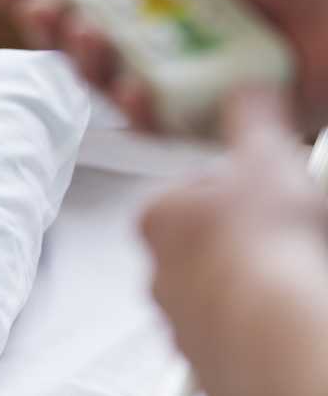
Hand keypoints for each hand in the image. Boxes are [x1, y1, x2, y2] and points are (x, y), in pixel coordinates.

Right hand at [0, 0, 327, 132]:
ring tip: (81, 33)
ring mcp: (183, 76)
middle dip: (46, 22)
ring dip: (81, 59)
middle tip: (34, 2)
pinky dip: (137, 108)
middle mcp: (163, 31)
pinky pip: (157, 124)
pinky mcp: (208, 118)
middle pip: (80, 36)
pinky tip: (134, 88)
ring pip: (106, 81)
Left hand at [142, 86, 327, 395]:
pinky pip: (228, 330)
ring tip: (286, 272)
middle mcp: (158, 270)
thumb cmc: (258, 239)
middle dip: (236, 238)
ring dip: (244, 279)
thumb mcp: (263, 156)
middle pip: (199, 245)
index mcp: (158, 217)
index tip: (261, 193)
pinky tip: (280, 306)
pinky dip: (251, 319)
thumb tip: (248, 89)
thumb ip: (252, 118)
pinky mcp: (205, 354)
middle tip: (281, 233)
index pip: (190, 194)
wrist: (271, 318)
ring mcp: (180, 316)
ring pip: (211, 289)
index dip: (230, 190)